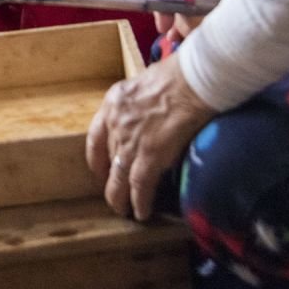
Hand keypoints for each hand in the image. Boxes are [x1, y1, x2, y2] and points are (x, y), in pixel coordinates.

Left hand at [86, 51, 214, 220]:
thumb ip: (136, 105)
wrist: (193, 80)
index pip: (95, 138)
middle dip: (109, 181)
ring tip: (123, 210)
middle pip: (107, 161)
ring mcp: (131, 141)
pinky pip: (140, 186)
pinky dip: (140, 202)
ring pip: (119, 178)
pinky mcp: (150, 156)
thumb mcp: (143, 84)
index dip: (97, 159)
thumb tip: (145, 118)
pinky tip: (142, 212)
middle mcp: (116, 123)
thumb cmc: (178, 76)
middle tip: (113, 194)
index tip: (100, 170)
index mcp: (112, 103)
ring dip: (120, 198)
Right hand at [155, 0, 265, 39]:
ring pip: (198, 3)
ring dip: (193, 25)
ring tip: (190, 44)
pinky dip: (208, 24)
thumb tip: (197, 28)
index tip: (163, 25)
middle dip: (181, 18)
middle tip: (182, 41)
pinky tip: (204, 40)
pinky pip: (214, 8)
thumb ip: (220, 7)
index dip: (164, 0)